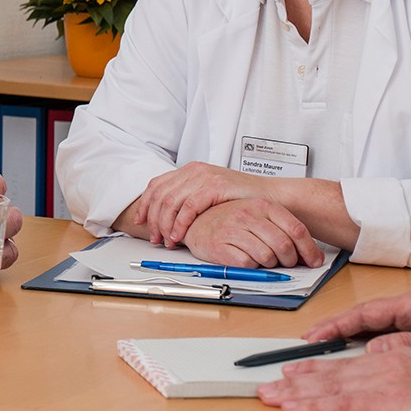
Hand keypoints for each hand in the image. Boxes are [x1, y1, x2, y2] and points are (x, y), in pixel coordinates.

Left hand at [134, 162, 263, 246]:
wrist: (270, 196)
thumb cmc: (240, 199)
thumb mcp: (209, 194)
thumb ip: (189, 198)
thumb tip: (165, 216)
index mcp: (189, 170)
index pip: (157, 185)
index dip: (146, 204)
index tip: (141, 221)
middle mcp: (194, 171)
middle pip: (160, 194)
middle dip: (153, 218)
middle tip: (155, 237)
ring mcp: (204, 177)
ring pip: (171, 201)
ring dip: (165, 224)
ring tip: (166, 240)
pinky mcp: (215, 186)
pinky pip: (189, 206)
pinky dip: (180, 223)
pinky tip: (179, 235)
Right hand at [180, 198, 323, 267]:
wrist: (197, 222)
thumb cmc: (231, 220)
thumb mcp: (261, 217)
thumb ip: (286, 231)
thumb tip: (313, 257)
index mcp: (263, 205)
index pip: (296, 230)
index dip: (309, 250)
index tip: (313, 261)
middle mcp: (248, 214)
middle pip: (284, 246)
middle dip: (290, 261)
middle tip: (286, 263)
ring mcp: (233, 229)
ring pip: (267, 257)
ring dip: (270, 265)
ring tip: (264, 260)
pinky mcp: (220, 246)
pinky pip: (247, 264)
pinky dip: (251, 267)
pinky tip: (247, 260)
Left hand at [257, 350, 410, 410]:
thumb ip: (403, 379)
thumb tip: (388, 390)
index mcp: (393, 357)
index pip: (344, 364)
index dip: (313, 369)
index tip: (289, 371)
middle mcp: (382, 364)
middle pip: (329, 373)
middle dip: (293, 380)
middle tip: (265, 385)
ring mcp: (383, 381)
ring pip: (328, 387)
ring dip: (294, 393)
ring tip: (268, 396)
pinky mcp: (388, 400)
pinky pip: (343, 404)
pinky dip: (314, 406)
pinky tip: (293, 408)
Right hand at [304, 288, 410, 363]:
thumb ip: (410, 345)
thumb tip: (373, 350)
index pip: (365, 313)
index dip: (336, 324)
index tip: (314, 336)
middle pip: (362, 318)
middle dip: (333, 330)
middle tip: (307, 344)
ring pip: (371, 327)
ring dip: (347, 338)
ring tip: (322, 351)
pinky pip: (383, 335)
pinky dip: (365, 344)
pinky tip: (354, 355)